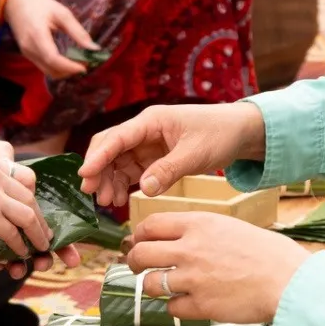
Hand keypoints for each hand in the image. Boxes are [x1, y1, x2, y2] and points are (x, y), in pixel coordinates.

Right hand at [0, 156, 55, 263]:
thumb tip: (2, 205)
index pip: (25, 177)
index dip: (32, 197)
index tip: (34, 211)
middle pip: (29, 196)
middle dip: (39, 217)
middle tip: (44, 232)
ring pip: (27, 215)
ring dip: (36, 233)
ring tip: (40, 246)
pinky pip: (13, 233)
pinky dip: (19, 245)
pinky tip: (19, 253)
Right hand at [1, 0, 98, 79]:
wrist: (14, 1)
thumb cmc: (38, 3)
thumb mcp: (61, 12)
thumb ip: (77, 32)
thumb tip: (93, 48)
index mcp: (37, 35)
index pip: (53, 59)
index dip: (70, 67)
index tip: (86, 66)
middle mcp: (30, 48)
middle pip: (51, 70)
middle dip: (70, 71)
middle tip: (85, 62)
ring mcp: (27, 53)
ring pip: (48, 71)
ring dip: (64, 71)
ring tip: (78, 60)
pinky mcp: (27, 54)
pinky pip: (44, 66)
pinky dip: (57, 66)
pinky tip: (66, 58)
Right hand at [80, 102, 266, 206]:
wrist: (239, 133)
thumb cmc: (219, 133)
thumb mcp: (196, 153)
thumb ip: (169, 170)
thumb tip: (144, 188)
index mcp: (151, 121)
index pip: (117, 137)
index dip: (98, 156)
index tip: (85, 175)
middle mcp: (144, 131)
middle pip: (110, 148)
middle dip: (98, 170)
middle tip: (93, 194)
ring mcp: (147, 145)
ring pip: (117, 163)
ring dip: (109, 181)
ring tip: (109, 204)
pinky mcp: (153, 158)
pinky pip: (130, 172)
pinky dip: (123, 185)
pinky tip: (121, 200)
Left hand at [125, 212, 307, 323]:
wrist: (289, 282)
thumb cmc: (267, 253)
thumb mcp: (230, 227)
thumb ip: (200, 231)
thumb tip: (175, 237)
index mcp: (199, 224)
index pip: (150, 225)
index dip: (139, 235)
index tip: (140, 241)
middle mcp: (190, 249)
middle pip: (140, 254)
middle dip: (133, 261)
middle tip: (137, 266)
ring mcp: (193, 279)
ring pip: (149, 284)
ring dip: (152, 286)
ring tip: (162, 287)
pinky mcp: (201, 306)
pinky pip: (171, 307)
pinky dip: (176, 306)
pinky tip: (188, 302)